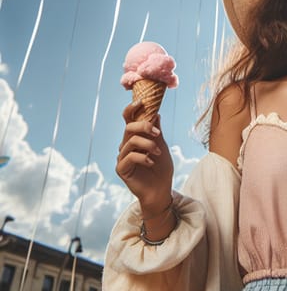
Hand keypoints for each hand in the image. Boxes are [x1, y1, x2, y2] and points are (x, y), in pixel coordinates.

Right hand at [116, 100, 173, 215]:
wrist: (161, 189)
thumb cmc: (161, 168)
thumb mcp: (161, 145)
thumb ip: (156, 130)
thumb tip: (156, 113)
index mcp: (135, 137)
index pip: (128, 120)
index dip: (132, 109)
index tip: (142, 101)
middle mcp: (126, 145)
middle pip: (129, 128)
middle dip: (144, 127)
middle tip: (158, 134)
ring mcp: (122, 157)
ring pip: (130, 141)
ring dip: (148, 144)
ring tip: (158, 152)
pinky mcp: (121, 169)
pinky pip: (129, 157)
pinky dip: (143, 157)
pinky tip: (151, 162)